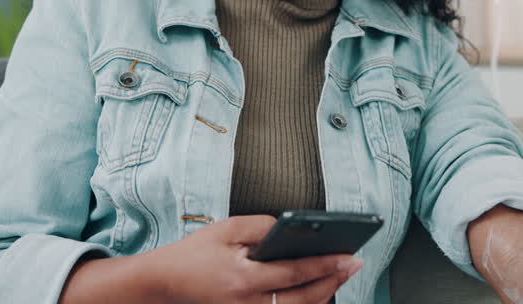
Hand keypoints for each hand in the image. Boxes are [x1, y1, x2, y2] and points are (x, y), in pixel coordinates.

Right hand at [148, 215, 363, 303]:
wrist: (166, 282)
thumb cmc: (195, 254)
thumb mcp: (226, 229)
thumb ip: (262, 226)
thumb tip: (291, 228)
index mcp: (244, 279)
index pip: (296, 273)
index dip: (327, 265)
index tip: (350, 256)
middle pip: (304, 298)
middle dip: (334, 281)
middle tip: (356, 264)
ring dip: (323, 294)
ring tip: (341, 274)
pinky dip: (304, 303)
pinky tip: (317, 289)